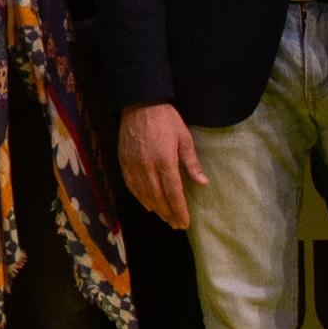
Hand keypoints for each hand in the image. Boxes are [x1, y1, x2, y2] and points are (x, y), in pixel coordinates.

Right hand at [118, 102, 206, 228]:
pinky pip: (131, 185)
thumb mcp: (184, 137)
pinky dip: (139, 198)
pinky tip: (147, 205)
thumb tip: (203, 183)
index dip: (179, 210)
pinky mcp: (124, 161)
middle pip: (158, 197)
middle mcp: (147, 167)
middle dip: (168, 213)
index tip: (185, 223)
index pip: (173, 193)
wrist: (139, 104)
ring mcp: (133, 165)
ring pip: (144, 194)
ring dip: (155, 208)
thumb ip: (191, 162)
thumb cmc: (166, 119)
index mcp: (164, 161)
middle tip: (176, 224)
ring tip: (165, 218)